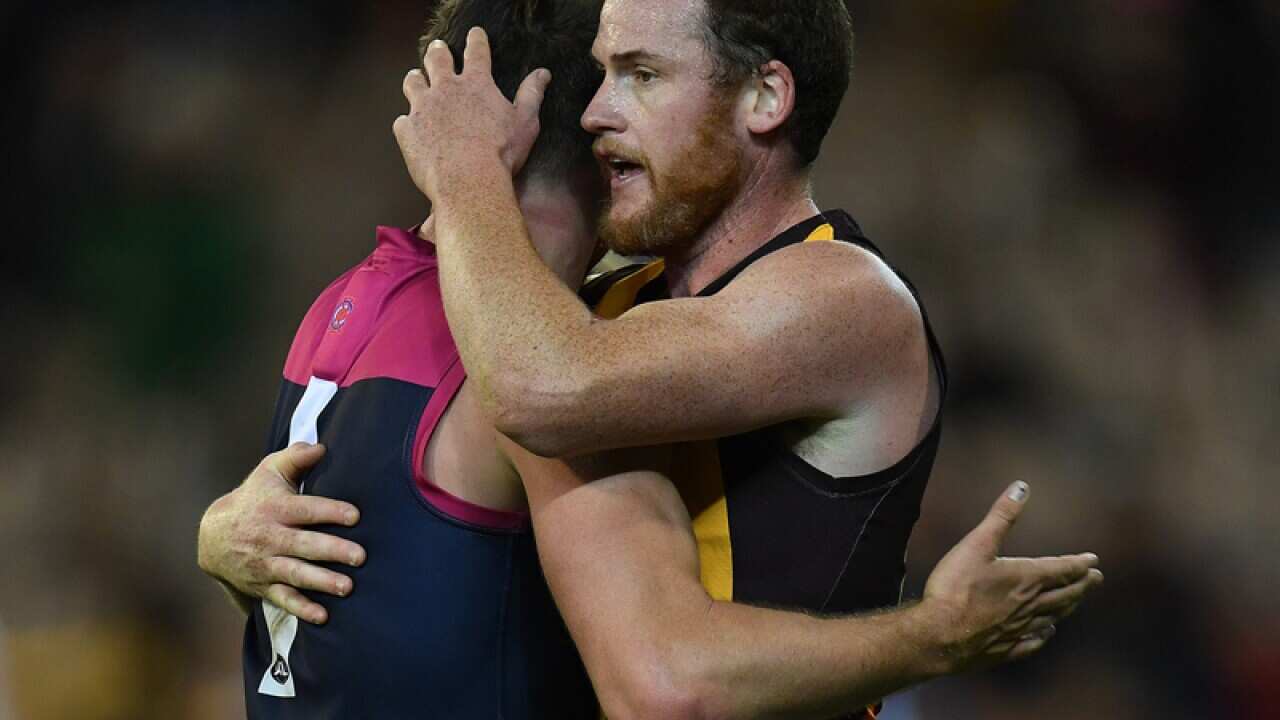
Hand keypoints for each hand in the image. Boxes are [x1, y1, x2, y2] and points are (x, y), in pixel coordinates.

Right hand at [197, 443, 365, 623]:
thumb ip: (296, 457)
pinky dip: (301, 609)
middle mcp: (269, 537)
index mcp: (275, 508)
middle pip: (303, 544)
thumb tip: (322, 447)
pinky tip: (322, 616)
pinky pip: (282, 599)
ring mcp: (265, 564)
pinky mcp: (263, 585)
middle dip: (331, 550)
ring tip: (347, 587)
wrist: (214, 536)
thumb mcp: (270, 471)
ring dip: (320, 581)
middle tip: (360, 556)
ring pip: (294, 574)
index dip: (329, 511)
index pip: (304, 509)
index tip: (355, 515)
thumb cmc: (256, 497)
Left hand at [394, 27, 550, 201]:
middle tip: (439, 49)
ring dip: (415, 79)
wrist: (468, 181)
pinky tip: (411, 127)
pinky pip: (402, 120)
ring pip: (413, 83)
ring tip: (416, 78)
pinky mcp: (407, 131)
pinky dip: (407, 122)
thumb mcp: (525, 122)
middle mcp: (445, 89)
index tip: (475, 34)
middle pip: (436, 59)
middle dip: (438, 52)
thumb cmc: (500, 153)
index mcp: (476, 84)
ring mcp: (422, 108)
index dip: (476, 40)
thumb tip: (543, 74)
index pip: (476, 52)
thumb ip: (531, 94)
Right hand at [920, 482, 1103, 672]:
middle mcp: (1030, 605)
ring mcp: (1019, 629)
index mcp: (1026, 579)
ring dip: (1068, 607)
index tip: (1094, 560)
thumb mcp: (977, 544)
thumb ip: (1001, 516)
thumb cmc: (955, 588)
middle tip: (1096, 578)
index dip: (1079, 563)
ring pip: (1053, 617)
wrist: (939, 635)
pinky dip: (1044, 636)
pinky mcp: (1006, 648)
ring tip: (1076, 601)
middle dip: (1082, 585)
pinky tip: (1047, 633)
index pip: (1062, 569)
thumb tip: (1022, 488)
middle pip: (1065, 594)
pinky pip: (1033, 642)